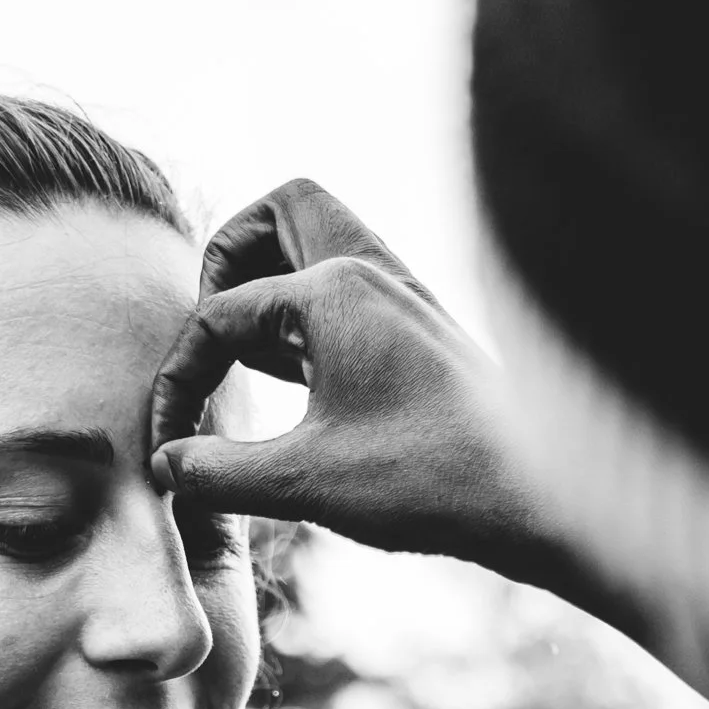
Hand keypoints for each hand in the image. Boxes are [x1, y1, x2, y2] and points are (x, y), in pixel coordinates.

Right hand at [149, 181, 561, 580]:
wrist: (543, 498)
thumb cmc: (429, 480)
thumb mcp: (305, 482)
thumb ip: (220, 473)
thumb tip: (165, 466)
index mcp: (334, 289)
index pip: (220, 314)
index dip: (180, 379)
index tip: (166, 442)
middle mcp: (373, 272)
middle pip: (283, 210)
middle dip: (230, 256)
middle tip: (215, 330)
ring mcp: (405, 297)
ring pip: (324, 242)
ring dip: (276, 282)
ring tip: (252, 357)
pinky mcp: (425, 332)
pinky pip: (353, 289)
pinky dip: (315, 316)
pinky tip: (304, 384)